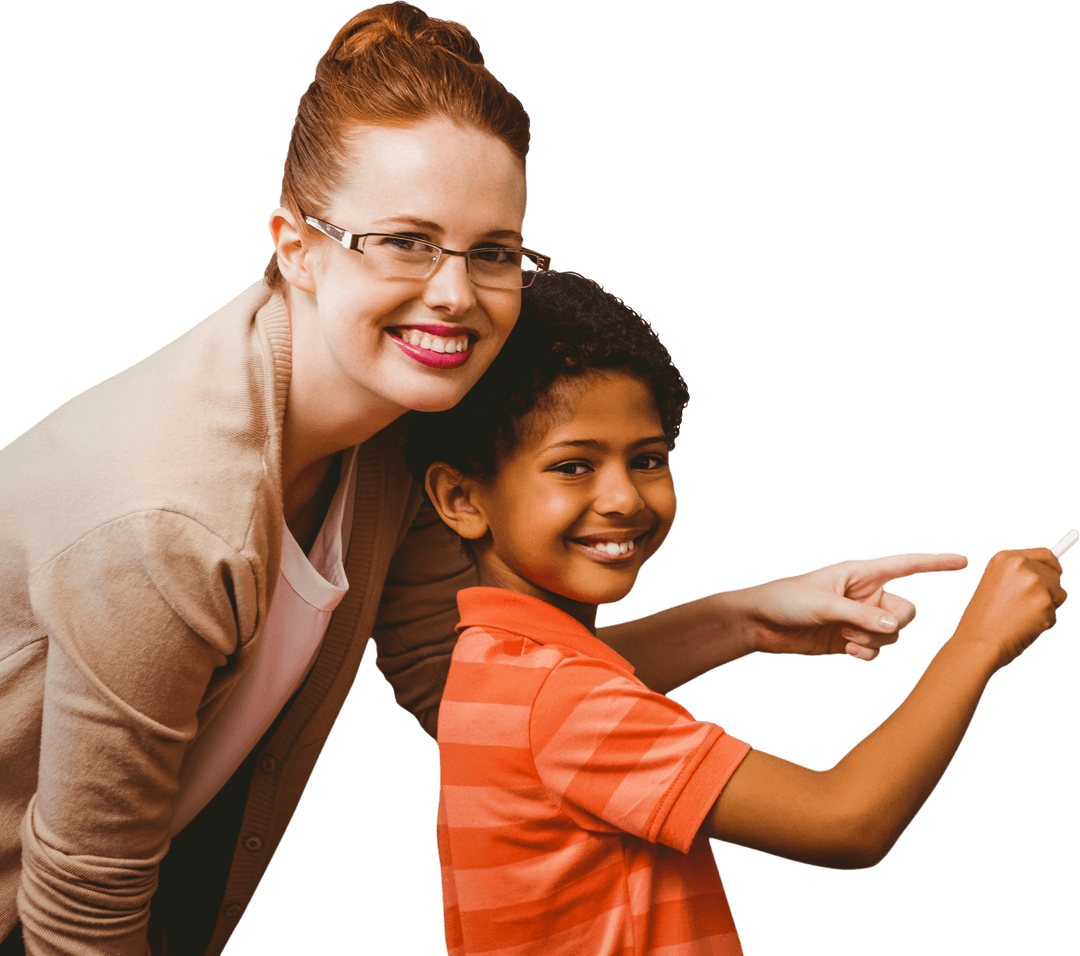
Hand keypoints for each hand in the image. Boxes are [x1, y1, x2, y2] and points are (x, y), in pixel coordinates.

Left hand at [744, 552, 969, 660]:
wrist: (761, 624)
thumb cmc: (787, 600)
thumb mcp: (824, 604)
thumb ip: (861, 614)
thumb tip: (896, 625)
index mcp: (862, 573)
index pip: (907, 565)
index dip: (936, 563)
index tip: (965, 561)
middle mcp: (867, 595)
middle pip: (907, 611)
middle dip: (892, 623)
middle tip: (861, 625)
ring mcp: (861, 618)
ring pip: (894, 634)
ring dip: (873, 639)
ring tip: (843, 634)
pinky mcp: (852, 640)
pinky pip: (877, 651)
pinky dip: (865, 652)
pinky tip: (844, 647)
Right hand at [954, 548, 1066, 670]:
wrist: (979, 641)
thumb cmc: (983, 619)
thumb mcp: (995, 584)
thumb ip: (1019, 576)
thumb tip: (1051, 574)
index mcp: (1004, 557)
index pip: (1044, 555)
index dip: (1050, 568)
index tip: (1052, 577)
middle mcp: (1020, 564)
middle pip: (1055, 574)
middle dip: (1049, 590)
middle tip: (1028, 606)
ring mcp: (1034, 582)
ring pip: (1059, 594)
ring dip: (1047, 607)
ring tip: (1021, 617)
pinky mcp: (1044, 602)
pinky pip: (1055, 613)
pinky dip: (1044, 623)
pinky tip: (1024, 626)